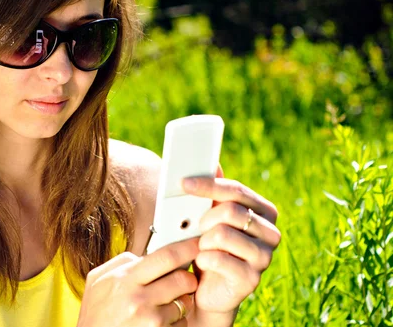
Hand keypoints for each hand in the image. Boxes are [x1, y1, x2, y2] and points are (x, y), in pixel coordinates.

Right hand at [77, 239, 199, 326]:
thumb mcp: (96, 283)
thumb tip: (143, 254)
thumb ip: (119, 264)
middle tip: (182, 281)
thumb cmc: (94, 317)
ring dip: (181, 303)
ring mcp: (150, 321)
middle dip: (188, 278)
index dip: (187, 247)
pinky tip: (159, 324)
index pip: (166, 256)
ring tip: (164, 306)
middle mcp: (138, 299)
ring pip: (185, 303)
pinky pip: (182, 325)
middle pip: (183, 279)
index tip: (197, 244)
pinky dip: (176, 323)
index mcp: (123, 279)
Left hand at [182, 166, 280, 317]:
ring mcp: (264, 257)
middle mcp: (271, 232)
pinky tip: (203, 264)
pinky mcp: (252, 279)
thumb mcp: (208, 216)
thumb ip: (213, 191)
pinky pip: (218, 259)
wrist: (205, 291)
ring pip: (223, 234)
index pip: (236, 190)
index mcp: (264, 211)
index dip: (208, 185)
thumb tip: (213, 163)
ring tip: (201, 248)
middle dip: (205, 219)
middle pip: (231, 210)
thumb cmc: (207, 246)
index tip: (184, 182)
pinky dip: (203, 260)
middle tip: (195, 228)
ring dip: (202, 241)